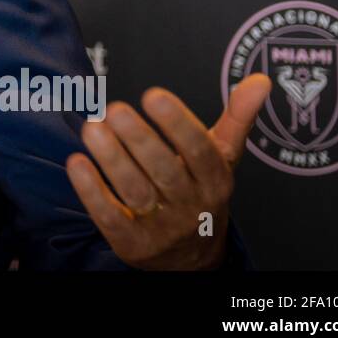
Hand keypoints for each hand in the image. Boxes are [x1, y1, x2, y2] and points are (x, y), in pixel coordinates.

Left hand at [64, 72, 270, 269]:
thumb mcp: (223, 158)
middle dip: (139, 139)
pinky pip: (111, 217)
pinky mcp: (132, 243)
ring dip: (112, 160)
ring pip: (136, 192)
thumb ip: (237, 118)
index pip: (200, 151)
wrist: (192, 257)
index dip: (177, 123)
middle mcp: (191, 205)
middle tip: (114, 109)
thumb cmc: (201, 190)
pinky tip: (77, 164)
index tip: (152, 94)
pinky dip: (93, 191)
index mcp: (215, 180)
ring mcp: (162, 228)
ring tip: (92, 128)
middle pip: (165, 171)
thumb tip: (260, 80)